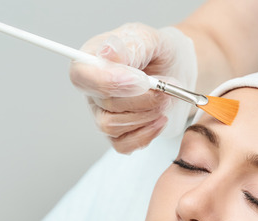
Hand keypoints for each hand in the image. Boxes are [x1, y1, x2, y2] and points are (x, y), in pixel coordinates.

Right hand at [69, 23, 196, 152]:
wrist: (176, 70)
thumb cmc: (157, 52)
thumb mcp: (149, 38)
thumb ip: (131, 46)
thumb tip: (108, 53)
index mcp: (91, 59)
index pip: (81, 76)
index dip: (108, 82)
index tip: (140, 80)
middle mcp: (92, 89)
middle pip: (105, 104)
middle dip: (142, 99)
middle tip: (166, 88)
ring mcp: (102, 113)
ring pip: (112, 127)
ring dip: (146, 115)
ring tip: (166, 99)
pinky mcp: (117, 133)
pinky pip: (122, 144)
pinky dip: (146, 134)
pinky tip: (160, 119)